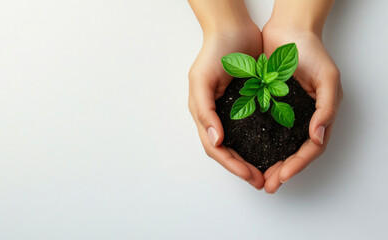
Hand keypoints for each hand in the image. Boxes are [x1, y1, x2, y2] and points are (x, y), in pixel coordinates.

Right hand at [188, 24, 264, 189]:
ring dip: (251, 160)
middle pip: (227, 151)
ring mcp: (232, 111)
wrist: (234, 29)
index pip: (216, 148)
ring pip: (240, 144)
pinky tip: (272, 149)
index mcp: (204, 113)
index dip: (232, 165)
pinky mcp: (248, 103)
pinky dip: (260, 143)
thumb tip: (216, 140)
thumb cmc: (214, 52)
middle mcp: (217, 116)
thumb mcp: (202, 80)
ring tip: (267, 172)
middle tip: (261, 181)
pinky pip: (253, 128)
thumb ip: (205, 111)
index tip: (250, 175)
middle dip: (242, 169)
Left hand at [261, 24, 342, 192]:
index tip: (282, 177)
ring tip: (256, 176)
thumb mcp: (328, 78)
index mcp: (318, 116)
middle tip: (267, 185)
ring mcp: (284, 113)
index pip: (310, 148)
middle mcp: (301, 118)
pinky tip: (247, 153)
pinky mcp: (267, 105)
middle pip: (292, 152)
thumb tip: (318, 138)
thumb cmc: (311, 52)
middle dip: (281, 171)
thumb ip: (326, 108)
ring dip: (268, 163)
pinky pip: (263, 129)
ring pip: (276, 145)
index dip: (298, 164)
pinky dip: (257, 144)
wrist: (288, 31)